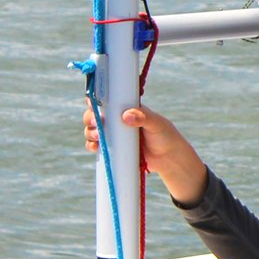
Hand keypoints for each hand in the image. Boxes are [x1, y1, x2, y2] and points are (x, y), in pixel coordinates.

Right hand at [83, 102, 206, 207]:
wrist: (169, 159)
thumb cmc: (165, 136)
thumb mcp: (156, 123)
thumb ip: (143, 117)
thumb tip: (126, 116)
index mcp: (127, 108)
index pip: (108, 100)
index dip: (96, 99)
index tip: (90, 101)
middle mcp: (117, 120)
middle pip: (96, 115)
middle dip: (91, 118)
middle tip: (95, 122)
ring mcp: (114, 135)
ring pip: (94, 130)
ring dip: (90, 132)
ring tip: (98, 137)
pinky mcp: (113, 149)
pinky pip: (97, 146)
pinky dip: (92, 146)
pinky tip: (95, 147)